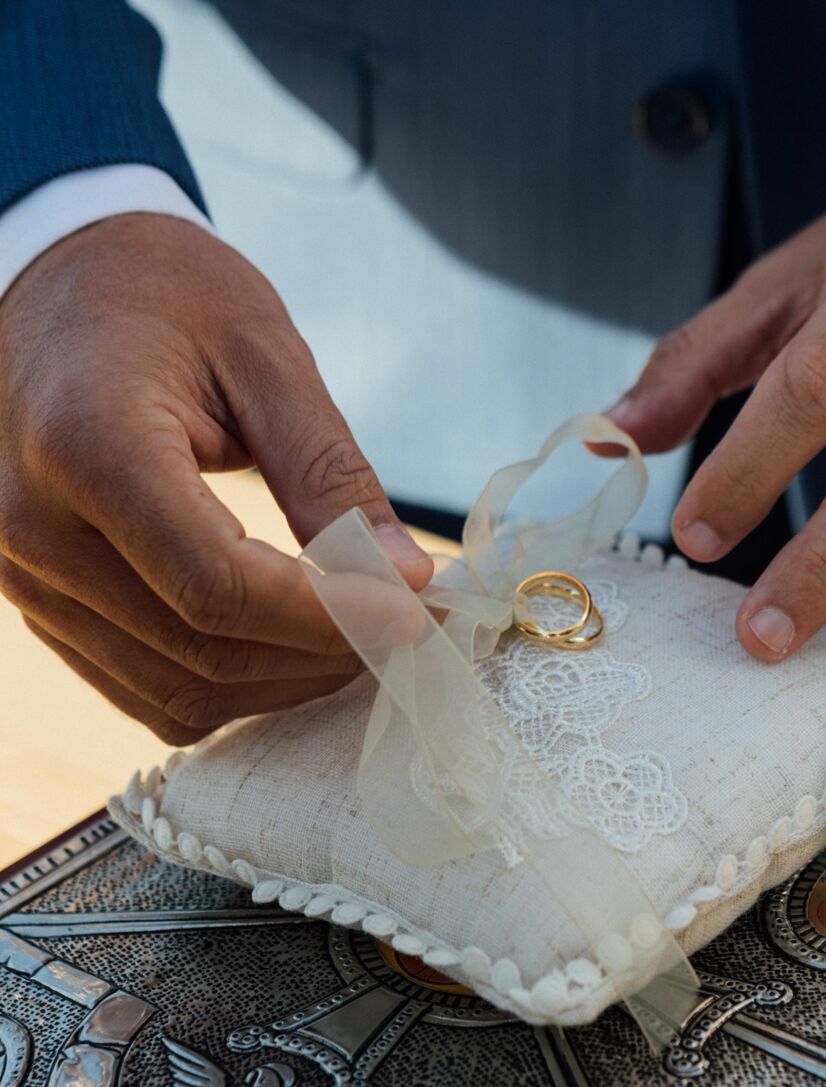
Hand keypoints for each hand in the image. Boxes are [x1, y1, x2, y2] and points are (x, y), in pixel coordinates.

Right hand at [0, 214, 431, 741]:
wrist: (61, 282)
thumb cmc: (162, 294)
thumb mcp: (264, 355)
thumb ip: (331, 474)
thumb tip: (406, 580)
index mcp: (86, 447)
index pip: (219, 586)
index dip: (329, 618)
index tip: (415, 612)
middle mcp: (38, 530)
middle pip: (205, 649)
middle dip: (324, 654)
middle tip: (411, 627)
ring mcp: (29, 580)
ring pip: (182, 691)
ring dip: (287, 683)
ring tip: (362, 636)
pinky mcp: (44, 608)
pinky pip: (150, 693)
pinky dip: (235, 689)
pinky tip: (293, 645)